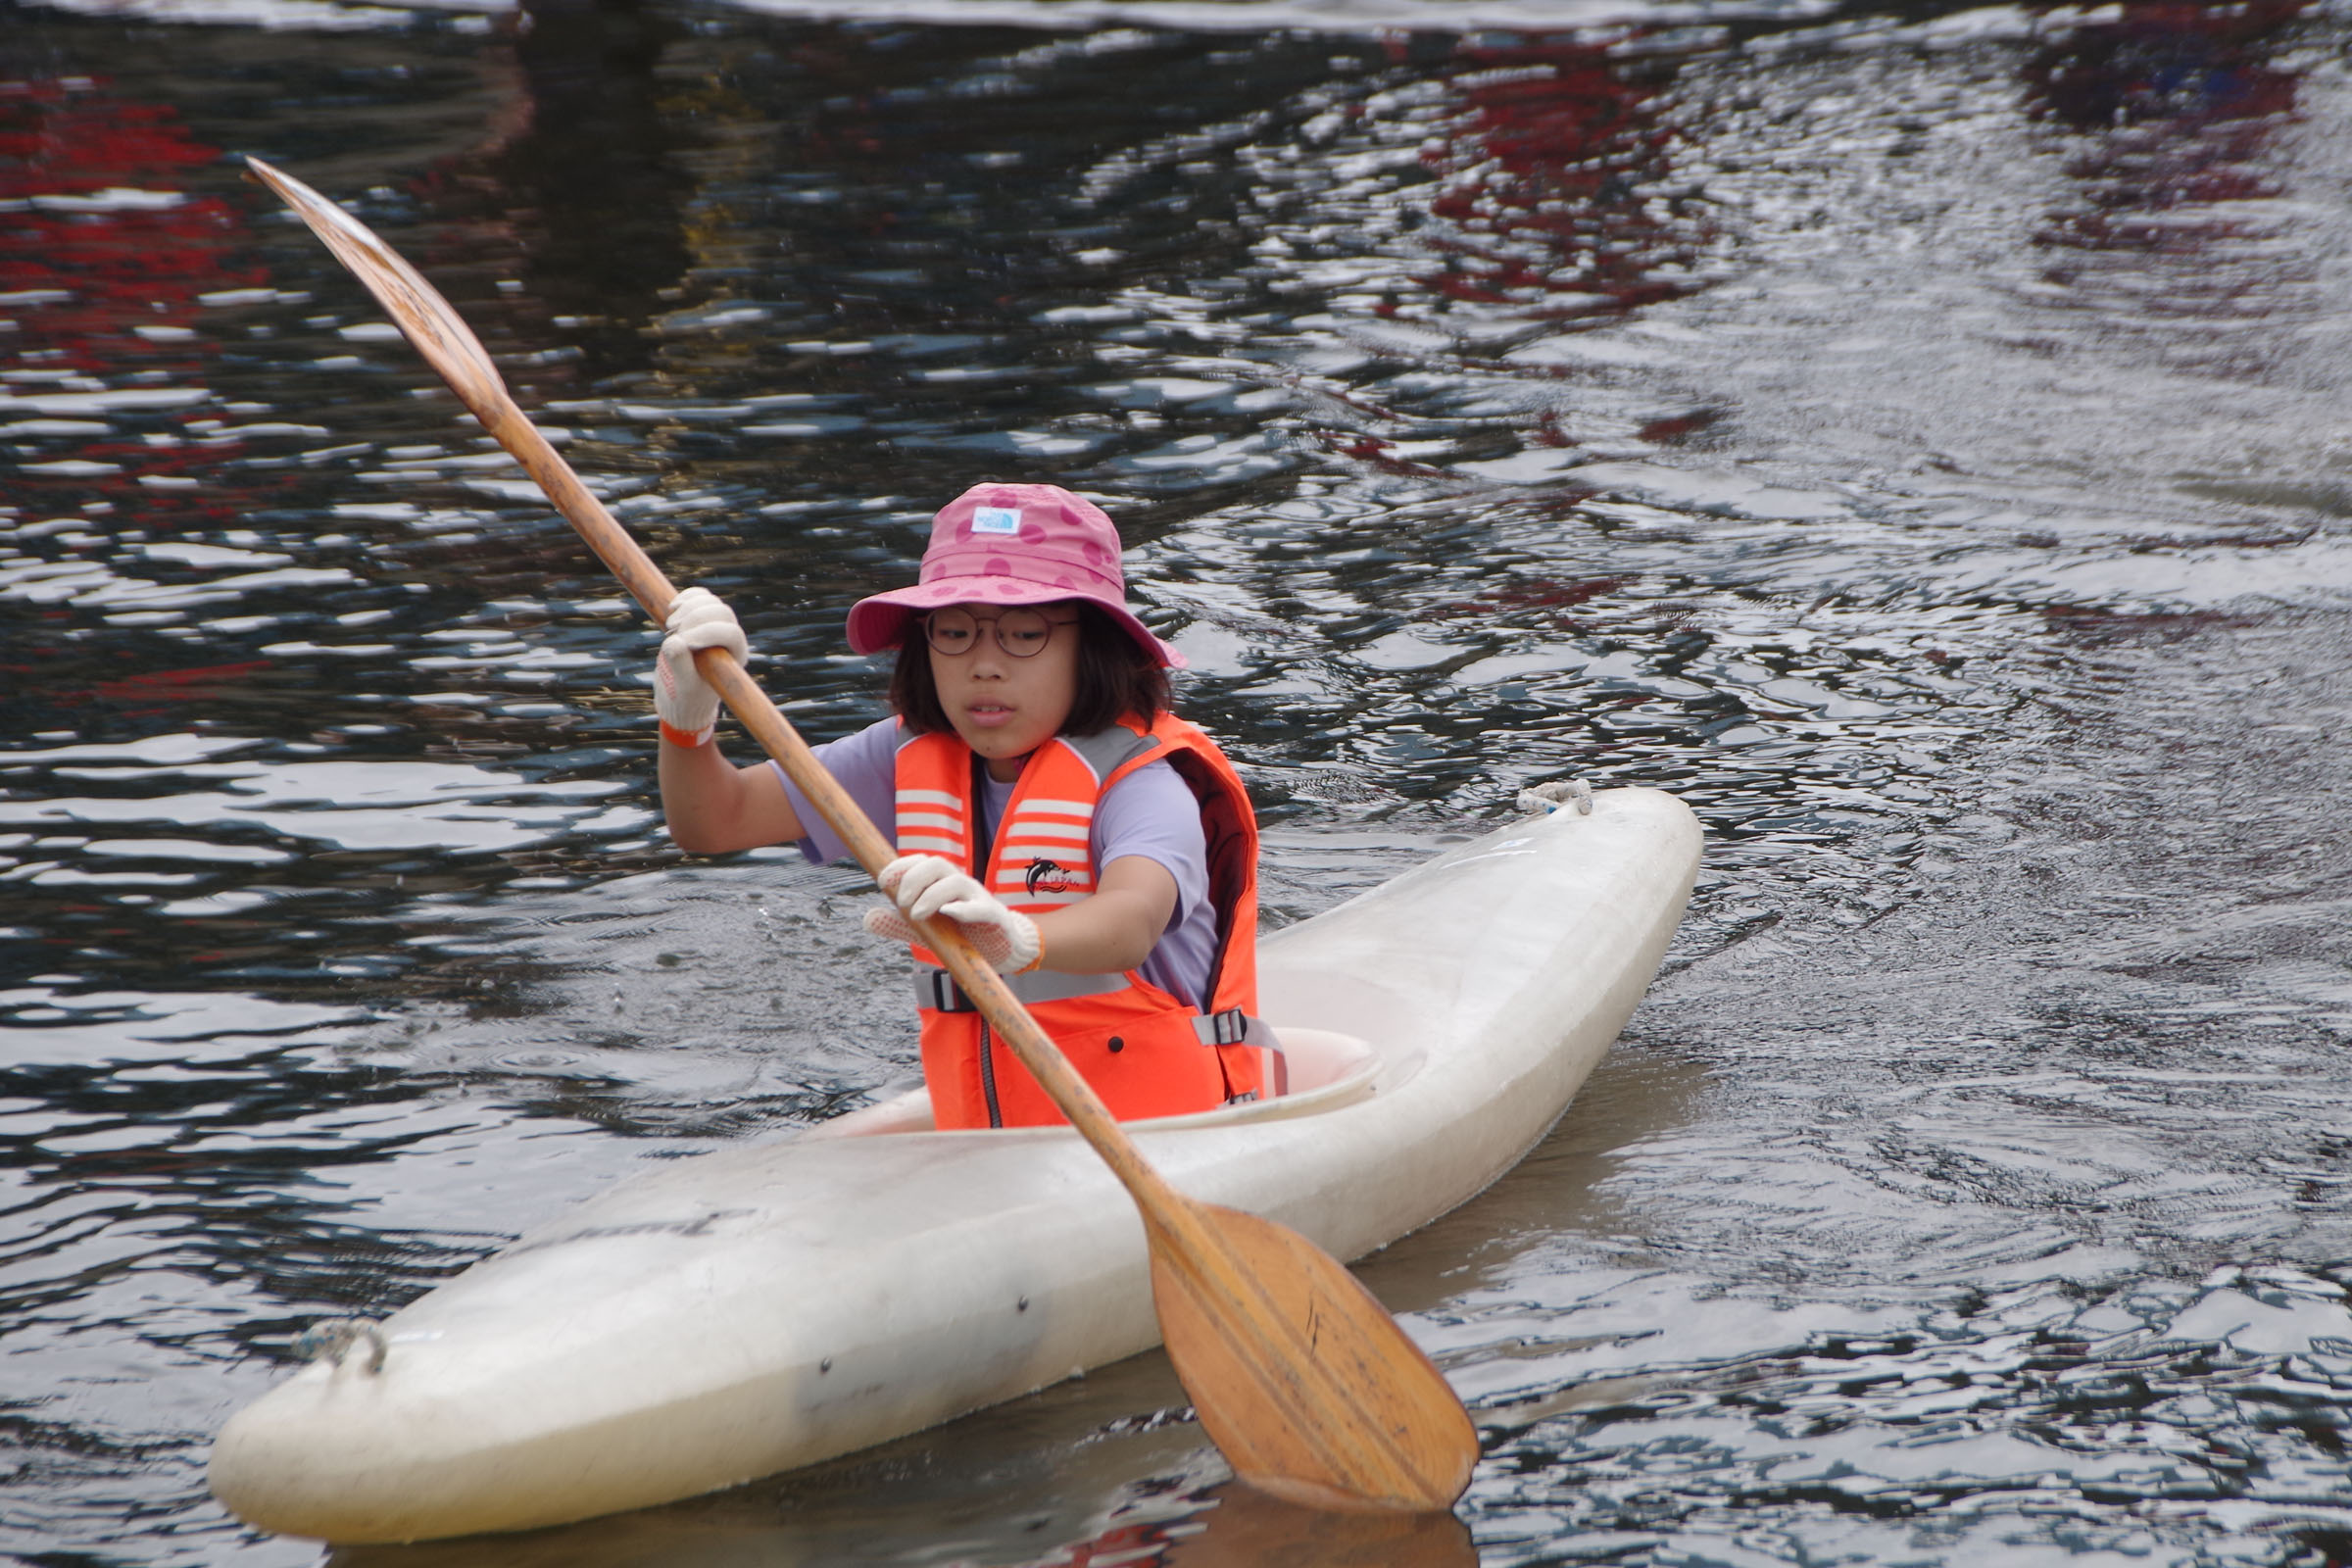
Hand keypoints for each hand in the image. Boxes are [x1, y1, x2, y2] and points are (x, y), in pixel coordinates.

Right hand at [653, 586, 746, 735]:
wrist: (681, 696)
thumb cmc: (688, 697)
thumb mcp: (682, 687)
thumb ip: (680, 665)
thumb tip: (675, 642)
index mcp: (735, 656)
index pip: (731, 632)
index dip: (707, 632)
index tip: (684, 642)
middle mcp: (731, 639)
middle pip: (722, 612)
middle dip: (695, 617)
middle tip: (672, 631)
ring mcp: (717, 626)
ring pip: (711, 601)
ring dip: (688, 607)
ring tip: (670, 626)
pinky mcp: (701, 618)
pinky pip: (700, 596)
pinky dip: (687, 597)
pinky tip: (673, 607)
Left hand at [862, 853, 1041, 973]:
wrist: (1001, 949)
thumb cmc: (960, 934)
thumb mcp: (925, 930)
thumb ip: (898, 924)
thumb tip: (866, 918)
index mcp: (942, 883)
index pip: (921, 861)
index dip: (900, 866)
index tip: (882, 881)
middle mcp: (959, 884)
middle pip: (937, 864)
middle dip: (914, 879)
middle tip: (901, 903)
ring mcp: (977, 898)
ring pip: (956, 882)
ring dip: (932, 895)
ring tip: (917, 915)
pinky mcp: (993, 916)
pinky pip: (980, 907)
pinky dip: (964, 908)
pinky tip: (950, 913)